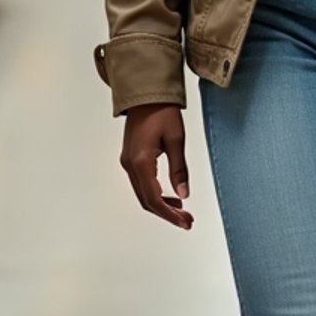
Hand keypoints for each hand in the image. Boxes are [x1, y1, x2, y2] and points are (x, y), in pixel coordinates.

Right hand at [120, 103, 193, 230]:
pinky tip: (170, 194)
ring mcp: (127, 162)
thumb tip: (184, 195)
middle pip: (146, 201)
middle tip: (187, 220)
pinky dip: (154, 193)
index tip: (185, 222)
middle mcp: (130, 165)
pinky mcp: (130, 158)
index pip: (154, 199)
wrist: (146, 93)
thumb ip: (179, 170)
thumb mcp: (176, 139)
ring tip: (182, 210)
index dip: (170, 215)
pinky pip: (140, 184)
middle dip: (167, 213)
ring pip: (142, 194)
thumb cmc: (162, 111)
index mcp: (141, 162)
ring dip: (161, 205)